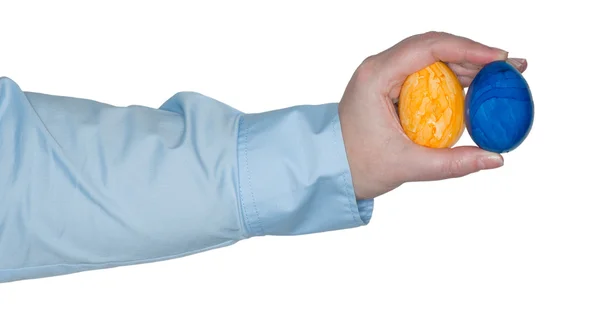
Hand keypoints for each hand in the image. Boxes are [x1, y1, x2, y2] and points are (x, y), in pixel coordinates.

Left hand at [339, 31, 527, 199]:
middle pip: (434, 47)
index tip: (500, 59)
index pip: (429, 47)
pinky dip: (450, 78)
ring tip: (499, 78)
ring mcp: (383, 75)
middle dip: (474, 55)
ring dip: (465, 66)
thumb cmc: (357, 166)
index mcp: (376, 76)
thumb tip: (496, 159)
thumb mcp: (407, 165)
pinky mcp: (389, 87)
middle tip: (510, 68)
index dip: (469, 49)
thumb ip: (453, 163)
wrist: (329, 170)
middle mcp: (379, 67)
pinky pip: (425, 73)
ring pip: (431, 58)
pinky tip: (473, 90)